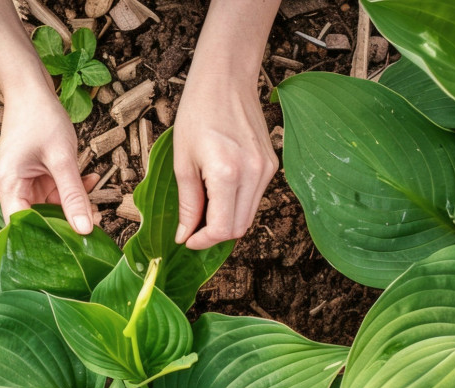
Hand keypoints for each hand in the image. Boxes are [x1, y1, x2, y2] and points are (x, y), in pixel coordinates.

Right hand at [0, 88, 95, 233]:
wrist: (32, 89)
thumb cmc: (39, 117)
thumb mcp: (61, 158)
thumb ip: (73, 195)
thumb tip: (85, 229)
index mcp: (9, 188)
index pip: (22, 229)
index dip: (46, 241)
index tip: (72, 247)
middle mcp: (13, 190)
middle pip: (39, 221)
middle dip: (67, 223)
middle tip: (96, 224)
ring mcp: (25, 183)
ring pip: (51, 207)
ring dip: (74, 204)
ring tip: (98, 201)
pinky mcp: (36, 176)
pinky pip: (56, 192)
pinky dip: (73, 189)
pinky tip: (91, 179)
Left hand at [173, 74, 278, 250]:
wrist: (226, 79)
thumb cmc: (198, 112)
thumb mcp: (182, 161)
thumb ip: (188, 203)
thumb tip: (184, 234)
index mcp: (227, 174)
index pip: (222, 229)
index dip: (202, 241)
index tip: (186, 240)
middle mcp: (253, 174)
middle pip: (238, 228)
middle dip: (214, 235)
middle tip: (192, 229)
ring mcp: (266, 170)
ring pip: (248, 215)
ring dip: (225, 220)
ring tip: (203, 207)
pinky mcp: (271, 164)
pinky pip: (254, 197)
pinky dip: (236, 204)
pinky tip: (218, 191)